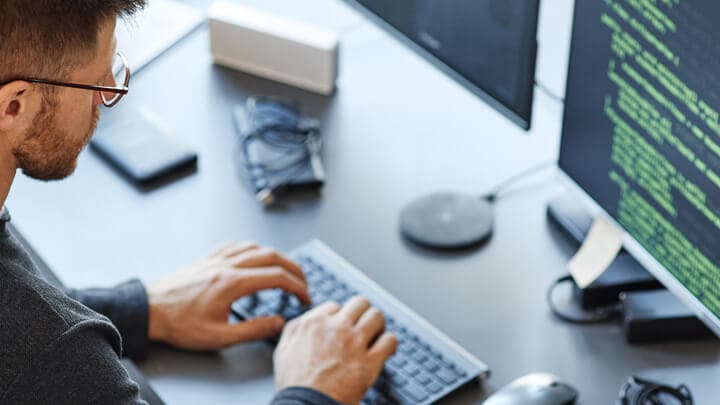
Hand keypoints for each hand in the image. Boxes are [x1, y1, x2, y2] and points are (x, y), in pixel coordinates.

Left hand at [146, 242, 310, 350]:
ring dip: (275, 256)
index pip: (277, 277)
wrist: (149, 311)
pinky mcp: (207, 259)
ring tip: (284, 269)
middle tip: (303, 281)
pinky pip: (236, 246)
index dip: (297, 286)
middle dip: (293, 268)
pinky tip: (253, 257)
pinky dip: (252, 249)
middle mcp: (227, 265)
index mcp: (233, 283)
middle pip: (272, 256)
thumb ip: (253, 329)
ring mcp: (216, 259)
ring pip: (255, 247)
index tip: (304, 296)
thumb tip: (278, 322)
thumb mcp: (219, 336)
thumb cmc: (179, 324)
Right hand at [274, 297, 398, 404]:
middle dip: (363, 313)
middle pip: (360, 303)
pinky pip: (390, 341)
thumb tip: (305, 321)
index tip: (343, 327)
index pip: (335, 306)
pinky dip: (390, 343)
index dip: (340, 317)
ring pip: (377, 317)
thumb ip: (295, 330)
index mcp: (314, 323)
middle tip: (363, 325)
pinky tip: (385, 349)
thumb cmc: (295, 385)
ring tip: (377, 334)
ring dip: (378, 325)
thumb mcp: (283, 351)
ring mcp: (354, 343)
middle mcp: (336, 328)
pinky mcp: (370, 362)